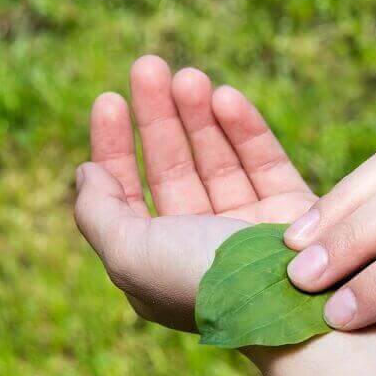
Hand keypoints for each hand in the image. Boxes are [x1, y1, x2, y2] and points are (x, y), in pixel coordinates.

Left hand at [75, 55, 315, 331]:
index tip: (110, 100)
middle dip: (158, 116)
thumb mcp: (129, 254)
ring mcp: (247, 226)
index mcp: (158, 260)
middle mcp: (200, 242)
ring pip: (217, 158)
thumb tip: (85, 173)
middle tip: (149, 67)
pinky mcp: (290, 211)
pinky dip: (245, 128)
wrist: (290, 308)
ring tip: (190, 76)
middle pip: (172, 167)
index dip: (114, 146)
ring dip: (200, 114)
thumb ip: (97, 212)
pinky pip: (264, 161)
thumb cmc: (204, 284)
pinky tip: (226, 96)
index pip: (128, 193)